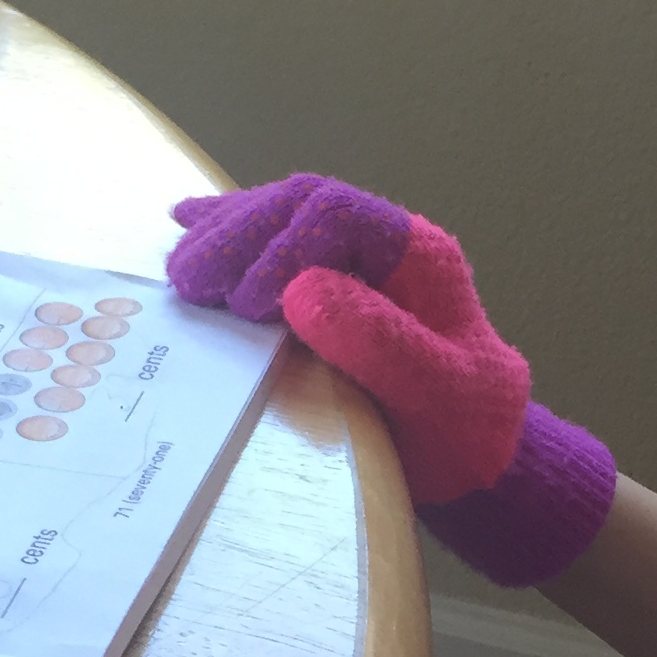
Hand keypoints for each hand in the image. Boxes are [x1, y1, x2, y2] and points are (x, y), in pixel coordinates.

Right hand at [167, 174, 614, 586]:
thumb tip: (301, 290)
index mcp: (415, 253)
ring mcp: (350, 260)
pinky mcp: (324, 284)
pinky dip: (226, 234)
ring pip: (277, 217)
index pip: (337, 212)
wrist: (475, 451)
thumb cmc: (462, 425)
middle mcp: (380, 243)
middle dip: (237, 234)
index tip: (250, 302)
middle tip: (189, 281)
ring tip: (181, 271)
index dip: (282, 244)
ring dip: (223, 235)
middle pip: (297, 205)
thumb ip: (380, 342)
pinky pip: (270, 242)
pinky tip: (184, 226)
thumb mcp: (433, 392)